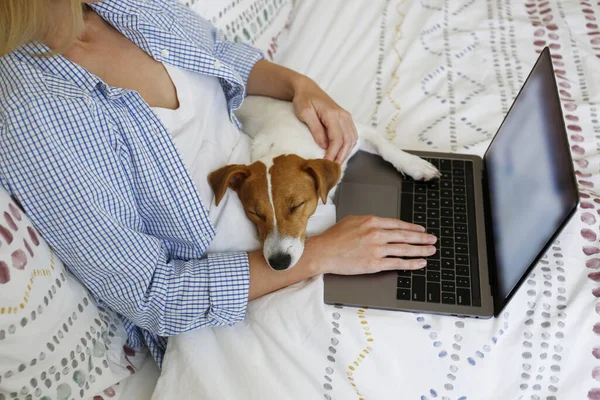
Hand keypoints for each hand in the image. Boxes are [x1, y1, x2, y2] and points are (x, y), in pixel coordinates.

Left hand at [292, 78, 357, 162]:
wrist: (307, 89)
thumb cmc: (303, 100)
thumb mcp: (305, 113)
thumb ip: (315, 129)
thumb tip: (324, 146)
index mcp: (333, 114)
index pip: (337, 139)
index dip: (332, 154)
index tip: (326, 164)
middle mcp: (343, 116)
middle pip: (347, 141)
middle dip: (340, 157)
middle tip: (332, 169)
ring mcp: (346, 117)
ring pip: (352, 139)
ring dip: (346, 153)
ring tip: (336, 164)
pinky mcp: (346, 119)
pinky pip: (352, 135)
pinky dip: (348, 146)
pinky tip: (341, 153)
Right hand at [304, 216, 436, 274]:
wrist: (324, 252)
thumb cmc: (334, 237)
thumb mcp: (353, 221)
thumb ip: (369, 222)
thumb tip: (381, 225)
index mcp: (372, 221)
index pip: (398, 224)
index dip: (412, 228)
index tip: (421, 230)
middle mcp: (377, 234)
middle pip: (405, 236)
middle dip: (422, 238)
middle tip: (432, 240)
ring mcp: (377, 249)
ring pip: (405, 249)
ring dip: (421, 250)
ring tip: (431, 251)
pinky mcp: (375, 263)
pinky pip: (397, 263)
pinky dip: (411, 263)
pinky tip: (420, 263)